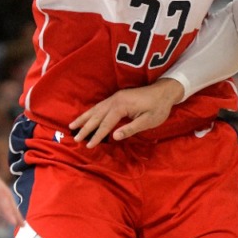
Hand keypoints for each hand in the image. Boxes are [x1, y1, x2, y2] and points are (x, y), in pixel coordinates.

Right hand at [70, 78, 184, 146]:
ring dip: (84, 118)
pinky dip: (91, 112)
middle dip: (85, 127)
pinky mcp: (117, 97)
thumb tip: (114, 137)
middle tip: (75, 138)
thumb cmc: (159, 108)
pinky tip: (86, 117)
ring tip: (72, 126)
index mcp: (122, 106)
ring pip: (96, 109)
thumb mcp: (148, 121)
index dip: (97, 135)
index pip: (106, 123)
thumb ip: (131, 128)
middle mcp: (115, 100)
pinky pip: (100, 106)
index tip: (89, 146)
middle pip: (97, 115)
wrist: (165, 91)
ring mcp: (115, 97)